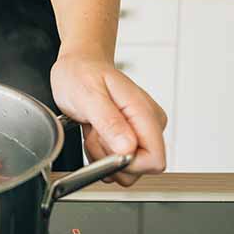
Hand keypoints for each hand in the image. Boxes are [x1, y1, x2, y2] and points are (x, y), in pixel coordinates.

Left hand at [50, 50, 166, 186]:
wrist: (79, 65)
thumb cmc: (83, 73)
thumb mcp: (89, 95)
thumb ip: (109, 122)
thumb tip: (128, 148)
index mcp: (146, 113)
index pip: (155, 160)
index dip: (128, 163)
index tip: (107, 147)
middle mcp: (150, 124)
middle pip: (140, 168)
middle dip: (110, 158)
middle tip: (95, 131)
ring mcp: (141, 132)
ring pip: (126, 168)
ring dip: (102, 155)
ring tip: (94, 128)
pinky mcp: (130, 138)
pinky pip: (116, 162)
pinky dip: (99, 153)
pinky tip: (94, 132)